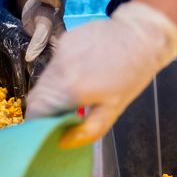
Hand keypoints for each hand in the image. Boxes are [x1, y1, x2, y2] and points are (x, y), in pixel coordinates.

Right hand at [25, 1, 176, 147]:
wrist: (141, 34)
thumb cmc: (131, 75)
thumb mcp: (114, 109)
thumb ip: (88, 129)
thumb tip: (64, 142)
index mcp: (71, 89)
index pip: (36, 111)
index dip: (38, 124)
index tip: (48, 130)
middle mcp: (60, 69)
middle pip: (37, 96)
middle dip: (45, 109)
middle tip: (63, 116)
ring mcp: (60, 52)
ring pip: (44, 80)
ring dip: (53, 91)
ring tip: (75, 93)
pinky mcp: (64, 40)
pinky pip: (55, 64)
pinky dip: (61, 74)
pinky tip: (81, 72)